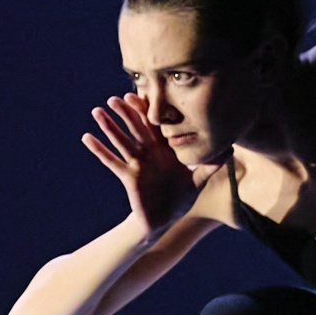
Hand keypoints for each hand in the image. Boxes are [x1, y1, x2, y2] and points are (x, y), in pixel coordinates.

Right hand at [80, 94, 215, 237]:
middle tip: (114, 97)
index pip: (156, 125)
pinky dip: (99, 150)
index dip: (149, 111)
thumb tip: (229, 150)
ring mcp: (137, 163)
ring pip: (121, 141)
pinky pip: (112, 162)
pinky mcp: (129, 176)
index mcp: (165, 149)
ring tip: (97, 111)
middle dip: (126, 113)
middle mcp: (149, 152)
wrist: (165, 220)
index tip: (141, 94)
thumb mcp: (198, 180)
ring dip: (109, 126)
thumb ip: (211, 165)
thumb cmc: (180, 198)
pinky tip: (86, 137)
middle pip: (136, 128)